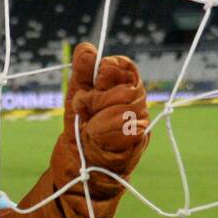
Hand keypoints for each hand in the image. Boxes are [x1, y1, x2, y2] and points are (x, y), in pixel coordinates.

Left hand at [55, 42, 149, 197]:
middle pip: (128, 87)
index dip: (110, 67)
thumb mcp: (76, 99)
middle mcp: (136, 105)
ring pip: (128, 104)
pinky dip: (103, 129)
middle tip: (84, 107)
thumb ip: (82, 74)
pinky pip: (126, 126)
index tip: (95, 76)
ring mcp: (140, 124)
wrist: (77, 169)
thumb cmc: (80, 133)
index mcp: (122, 90)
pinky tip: (94, 135)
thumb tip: (87, 49)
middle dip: (99, 95)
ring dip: (100, 112)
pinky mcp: (137, 143)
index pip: (126, 68)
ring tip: (88, 124)